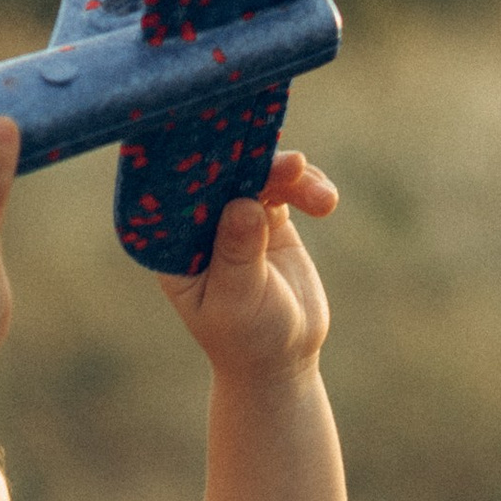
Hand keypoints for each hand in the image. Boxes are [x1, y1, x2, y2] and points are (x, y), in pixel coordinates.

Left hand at [157, 149, 336, 382]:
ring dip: (291, 175)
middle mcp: (199, 224)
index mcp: (173, 245)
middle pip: (220, 172)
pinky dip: (306, 185)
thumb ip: (238, 252)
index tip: (230, 143)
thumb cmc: (248, 339)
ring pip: (257, 171)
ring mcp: (233, 216)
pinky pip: (285, 184)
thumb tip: (244, 202)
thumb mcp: (239, 300)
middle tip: (291, 164)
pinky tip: (326, 201)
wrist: (282, 358)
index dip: (202, 164)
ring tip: (321, 198)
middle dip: (253, 159)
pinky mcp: (268, 216)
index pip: (179, 193)